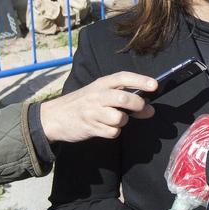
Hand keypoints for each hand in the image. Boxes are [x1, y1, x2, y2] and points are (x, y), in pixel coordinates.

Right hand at [38, 72, 156, 142]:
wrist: (53, 117)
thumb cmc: (82, 103)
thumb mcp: (99, 93)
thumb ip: (123, 98)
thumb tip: (149, 108)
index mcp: (101, 83)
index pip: (123, 77)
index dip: (140, 80)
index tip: (154, 85)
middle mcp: (97, 95)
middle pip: (124, 99)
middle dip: (137, 105)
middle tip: (142, 109)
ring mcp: (92, 112)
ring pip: (120, 118)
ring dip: (123, 121)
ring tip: (115, 120)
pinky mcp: (90, 127)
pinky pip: (112, 132)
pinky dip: (113, 132)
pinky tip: (105, 128)